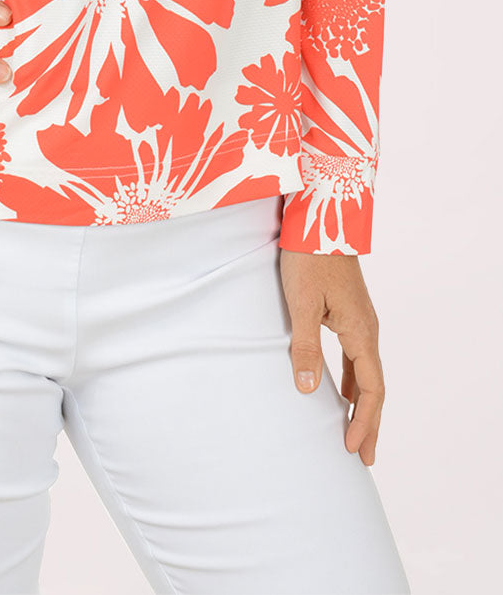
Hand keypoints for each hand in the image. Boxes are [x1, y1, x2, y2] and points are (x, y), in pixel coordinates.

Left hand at [279, 248, 384, 466]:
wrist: (318, 219)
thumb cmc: (308, 258)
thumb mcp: (301, 304)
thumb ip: (305, 346)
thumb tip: (308, 390)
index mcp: (361, 332)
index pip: (372, 391)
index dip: (364, 423)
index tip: (353, 449)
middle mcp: (366, 329)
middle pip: (374, 388)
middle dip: (369, 423)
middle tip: (363, 457)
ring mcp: (360, 321)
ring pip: (367, 373)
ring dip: (362, 404)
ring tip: (354, 430)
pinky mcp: (348, 312)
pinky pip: (357, 357)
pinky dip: (354, 381)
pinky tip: (343, 390)